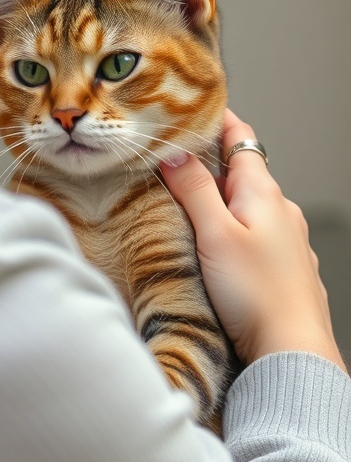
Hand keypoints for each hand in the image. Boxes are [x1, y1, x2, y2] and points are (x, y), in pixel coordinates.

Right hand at [162, 109, 346, 371]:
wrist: (292, 351)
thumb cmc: (256, 295)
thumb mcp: (214, 234)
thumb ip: (194, 189)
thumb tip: (175, 152)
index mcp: (263, 192)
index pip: (240, 138)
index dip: (215, 120)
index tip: (190, 110)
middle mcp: (281, 210)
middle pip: (242, 172)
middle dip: (208, 165)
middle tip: (170, 162)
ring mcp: (287, 240)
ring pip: (249, 207)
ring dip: (220, 203)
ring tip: (185, 210)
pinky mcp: (286, 269)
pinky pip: (257, 237)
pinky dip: (235, 232)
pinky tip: (216, 252)